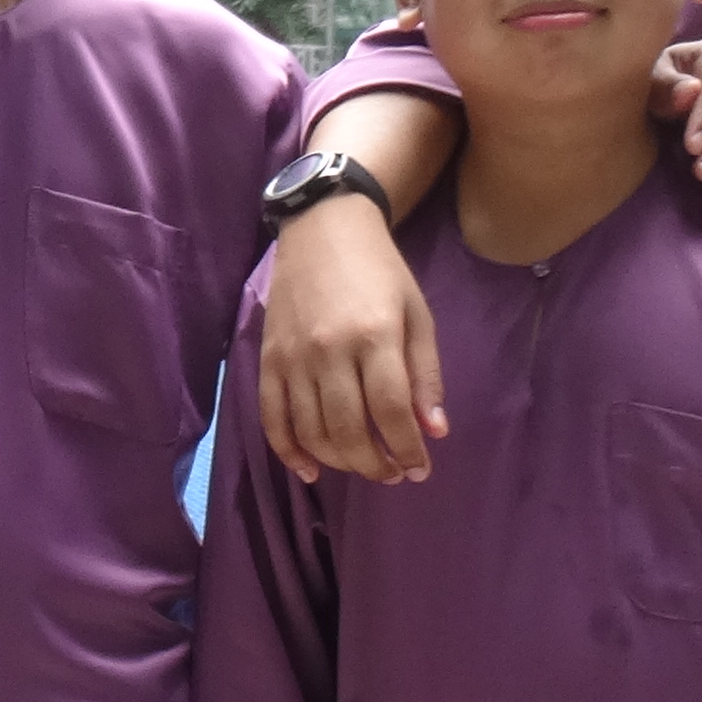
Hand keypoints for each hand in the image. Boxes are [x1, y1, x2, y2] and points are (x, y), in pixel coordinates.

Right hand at [262, 206, 447, 487]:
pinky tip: (310, 470)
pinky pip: (272, 418)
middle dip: (375, 464)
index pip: (391, 411)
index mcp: (374, 335)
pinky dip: (289, 451)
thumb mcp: (417, 314)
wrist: (322, 228)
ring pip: (312, 431)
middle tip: (393, 473)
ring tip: (363, 466)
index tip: (419, 468)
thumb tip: (433, 431)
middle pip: (349, 430)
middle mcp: (330, 350)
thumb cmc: (380, 270)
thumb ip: (425, 374)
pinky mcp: (268, 359)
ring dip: (340, 462)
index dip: (408, 449)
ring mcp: (293, 357)